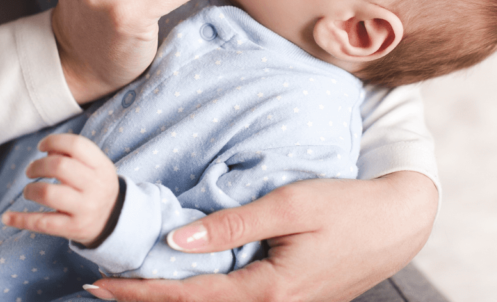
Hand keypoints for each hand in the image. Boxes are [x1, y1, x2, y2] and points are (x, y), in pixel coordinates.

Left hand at [2, 133, 119, 246]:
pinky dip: (20, 220)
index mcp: (102, 167)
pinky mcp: (73, 228)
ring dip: (30, 189)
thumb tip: (48, 149)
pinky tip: (7, 217)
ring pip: (48, 193)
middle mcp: (96, 187)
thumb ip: (73, 155)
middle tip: (30, 171)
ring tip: (29, 191)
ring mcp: (85, 209)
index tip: (41, 147)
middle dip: (37, 165)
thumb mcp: (95, 168)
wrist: (113, 222)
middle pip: (59, 166)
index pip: (76, 145)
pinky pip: (42, 223)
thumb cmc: (96, 187)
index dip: (54, 141)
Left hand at [86, 172, 438, 301]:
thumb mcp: (288, 205)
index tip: (101, 283)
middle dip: (145, 301)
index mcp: (269, 291)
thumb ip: (232, 225)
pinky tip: (182, 281)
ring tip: (130, 287)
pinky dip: (201, 295)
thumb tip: (177, 242)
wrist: (397, 222)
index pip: (189, 297)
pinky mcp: (289, 300)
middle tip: (99, 288)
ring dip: (172, 299)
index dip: (141, 293)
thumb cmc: (347, 208)